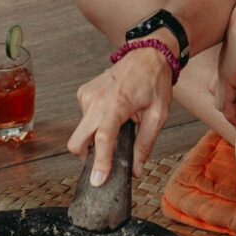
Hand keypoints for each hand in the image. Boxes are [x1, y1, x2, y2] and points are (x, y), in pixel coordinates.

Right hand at [68, 43, 173, 183]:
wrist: (147, 54)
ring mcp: (86, 96)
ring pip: (81, 131)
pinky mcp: (83, 93)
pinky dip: (96, 122)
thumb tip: (135, 170)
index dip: (99, 163)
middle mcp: (95, 100)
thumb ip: (145, 144)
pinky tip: (113, 113)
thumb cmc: (155, 82)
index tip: (97, 181)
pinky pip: (84, 118)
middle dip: (86, 156)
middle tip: (105, 160)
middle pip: (77, 140)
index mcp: (116, 105)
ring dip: (95, 136)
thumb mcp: (158, 115)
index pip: (102, 139)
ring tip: (119, 125)